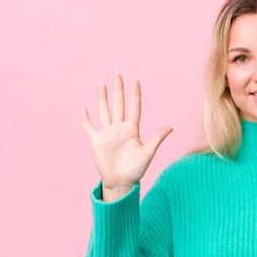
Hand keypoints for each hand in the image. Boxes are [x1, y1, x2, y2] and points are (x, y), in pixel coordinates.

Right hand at [79, 72, 173, 200]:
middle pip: (119, 104)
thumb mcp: (148, 152)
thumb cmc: (136, 170)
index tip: (135, 79)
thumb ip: (158, 138)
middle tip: (117, 73)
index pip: (134, 106)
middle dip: (118, 89)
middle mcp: (119, 128)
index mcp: (132, 129)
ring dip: (102, 98)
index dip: (135, 93)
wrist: (122, 182)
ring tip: (102, 84)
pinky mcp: (97, 141)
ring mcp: (107, 133)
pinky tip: (84, 109)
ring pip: (104, 111)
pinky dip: (85, 119)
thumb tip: (172, 126)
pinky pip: (89, 127)